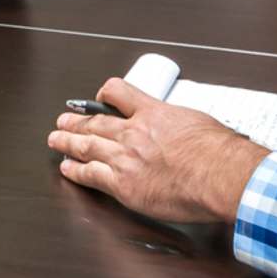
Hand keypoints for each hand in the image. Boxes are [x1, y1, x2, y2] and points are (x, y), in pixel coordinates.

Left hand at [46, 77, 269, 226]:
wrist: (220, 175)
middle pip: (95, 121)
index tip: (99, 99)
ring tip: (56, 139)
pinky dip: (75, 171)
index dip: (105, 95)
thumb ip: (181, 124)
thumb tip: (184, 129)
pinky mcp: (124, 185)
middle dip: (76, 120)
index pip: (120, 92)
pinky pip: (91, 175)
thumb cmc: (219, 152)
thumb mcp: (199, 122)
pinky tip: (68, 168)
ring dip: (67, 141)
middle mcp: (135, 132)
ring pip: (86, 145)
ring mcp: (126, 158)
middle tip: (64, 119)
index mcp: (154, 113)